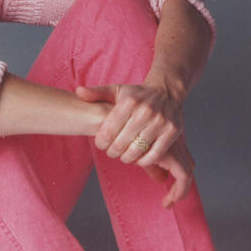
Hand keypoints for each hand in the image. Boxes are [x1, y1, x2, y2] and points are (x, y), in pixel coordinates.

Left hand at [75, 81, 193, 205]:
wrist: (167, 91)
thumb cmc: (137, 94)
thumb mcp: (116, 90)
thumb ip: (96, 93)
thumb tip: (78, 92)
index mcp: (129, 101)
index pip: (109, 129)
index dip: (101, 142)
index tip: (100, 144)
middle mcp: (145, 111)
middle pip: (121, 143)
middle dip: (113, 151)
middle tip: (111, 152)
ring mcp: (160, 122)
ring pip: (137, 150)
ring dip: (127, 158)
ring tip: (123, 155)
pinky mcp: (172, 131)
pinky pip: (155, 154)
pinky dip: (144, 161)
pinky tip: (138, 158)